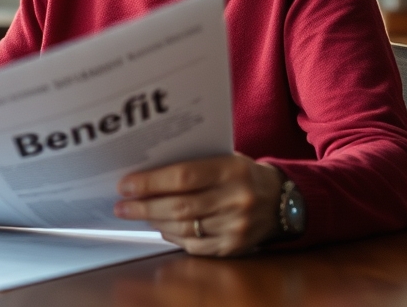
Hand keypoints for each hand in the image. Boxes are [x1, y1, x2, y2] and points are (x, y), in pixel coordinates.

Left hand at [114, 154, 284, 255]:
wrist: (284, 201)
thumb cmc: (243, 174)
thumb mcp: (225, 158)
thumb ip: (192, 163)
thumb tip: (146, 171)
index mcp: (232, 169)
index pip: (183, 176)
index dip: (150, 182)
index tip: (126, 185)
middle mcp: (236, 199)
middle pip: (179, 207)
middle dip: (144, 207)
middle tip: (122, 206)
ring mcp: (236, 227)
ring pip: (184, 228)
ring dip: (154, 222)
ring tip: (137, 214)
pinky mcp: (234, 247)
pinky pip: (194, 245)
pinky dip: (173, 236)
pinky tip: (161, 227)